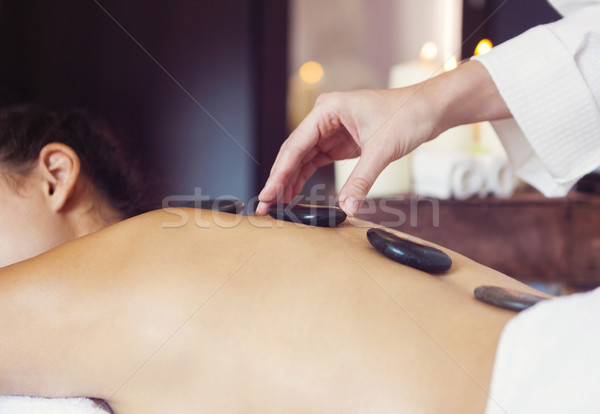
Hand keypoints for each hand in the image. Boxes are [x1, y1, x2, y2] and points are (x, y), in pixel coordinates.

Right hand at [256, 86, 437, 216]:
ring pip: (302, 159)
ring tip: (278, 206)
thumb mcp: (382, 150)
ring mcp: (330, 130)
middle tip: (267, 205)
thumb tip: (347, 208)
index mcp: (327, 109)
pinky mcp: (339, 143)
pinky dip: (305, 178)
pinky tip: (295, 194)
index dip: (279, 173)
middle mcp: (324, 118)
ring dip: (290, 182)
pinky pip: (316, 162)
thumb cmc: (407, 115)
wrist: (429, 110)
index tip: (267, 194)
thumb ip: (361, 180)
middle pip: (293, 153)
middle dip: (279, 180)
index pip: (295, 145)